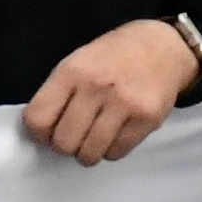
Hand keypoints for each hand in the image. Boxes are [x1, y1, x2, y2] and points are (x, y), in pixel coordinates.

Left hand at [20, 14, 201, 162]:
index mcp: (71, 71)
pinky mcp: (147, 119)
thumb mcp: (78, 62)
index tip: (48, 132)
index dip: (39, 133)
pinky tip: (116, 132)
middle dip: (66, 145)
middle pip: (64, 142)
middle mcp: (96, 86)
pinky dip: (112, 149)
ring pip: (90, 153)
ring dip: (88, 151)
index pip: (37, 119)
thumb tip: (41, 133)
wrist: (163, 47)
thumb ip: (58, 94)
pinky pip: (117, 153)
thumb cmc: (114, 58)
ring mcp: (124, 103)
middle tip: (75, 136)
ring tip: (94, 136)